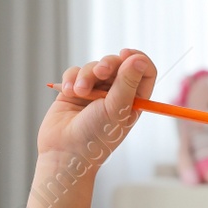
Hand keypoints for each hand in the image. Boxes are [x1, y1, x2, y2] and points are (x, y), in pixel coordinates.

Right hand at [38, 50, 156, 170]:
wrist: (64, 153)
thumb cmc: (95, 138)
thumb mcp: (116, 109)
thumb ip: (127, 82)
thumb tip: (139, 59)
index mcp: (132, 100)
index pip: (143, 71)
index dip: (137, 59)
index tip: (126, 55)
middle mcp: (114, 94)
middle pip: (117, 63)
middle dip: (107, 64)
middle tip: (101, 72)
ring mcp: (93, 92)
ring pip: (93, 66)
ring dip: (85, 75)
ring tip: (79, 92)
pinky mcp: (73, 91)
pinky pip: (74, 72)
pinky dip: (71, 78)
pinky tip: (69, 92)